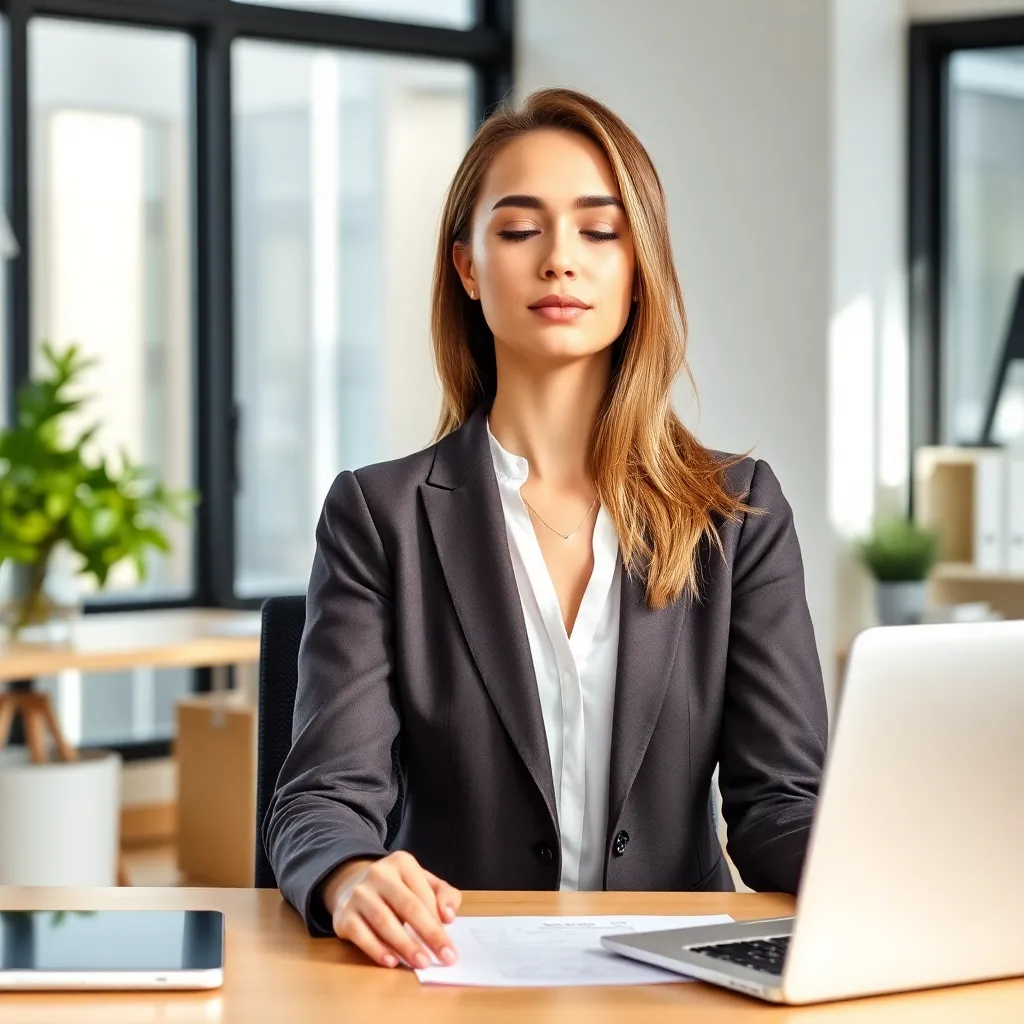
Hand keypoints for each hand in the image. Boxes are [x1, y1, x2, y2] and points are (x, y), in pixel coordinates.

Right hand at [322, 851, 461, 968]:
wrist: (352, 885)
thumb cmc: (397, 888)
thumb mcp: (422, 883)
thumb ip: (443, 895)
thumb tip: (448, 916)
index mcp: (402, 862)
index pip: (424, 895)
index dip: (439, 923)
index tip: (451, 949)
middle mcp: (379, 873)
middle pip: (408, 906)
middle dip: (428, 934)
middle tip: (443, 958)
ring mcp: (359, 894)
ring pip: (384, 921)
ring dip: (405, 945)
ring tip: (422, 963)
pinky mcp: (343, 915)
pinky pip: (361, 935)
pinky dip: (377, 950)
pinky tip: (392, 961)